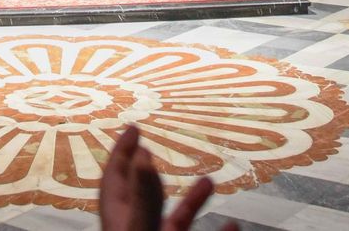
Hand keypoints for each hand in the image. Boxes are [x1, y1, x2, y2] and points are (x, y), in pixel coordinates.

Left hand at [100, 126, 235, 230]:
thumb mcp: (140, 226)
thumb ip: (142, 194)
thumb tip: (142, 153)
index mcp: (120, 219)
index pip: (115, 178)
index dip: (121, 151)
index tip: (133, 128)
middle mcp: (136, 229)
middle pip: (139, 195)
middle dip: (149, 171)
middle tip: (152, 147)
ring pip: (176, 218)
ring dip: (193, 198)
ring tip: (210, 181)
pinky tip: (233, 224)